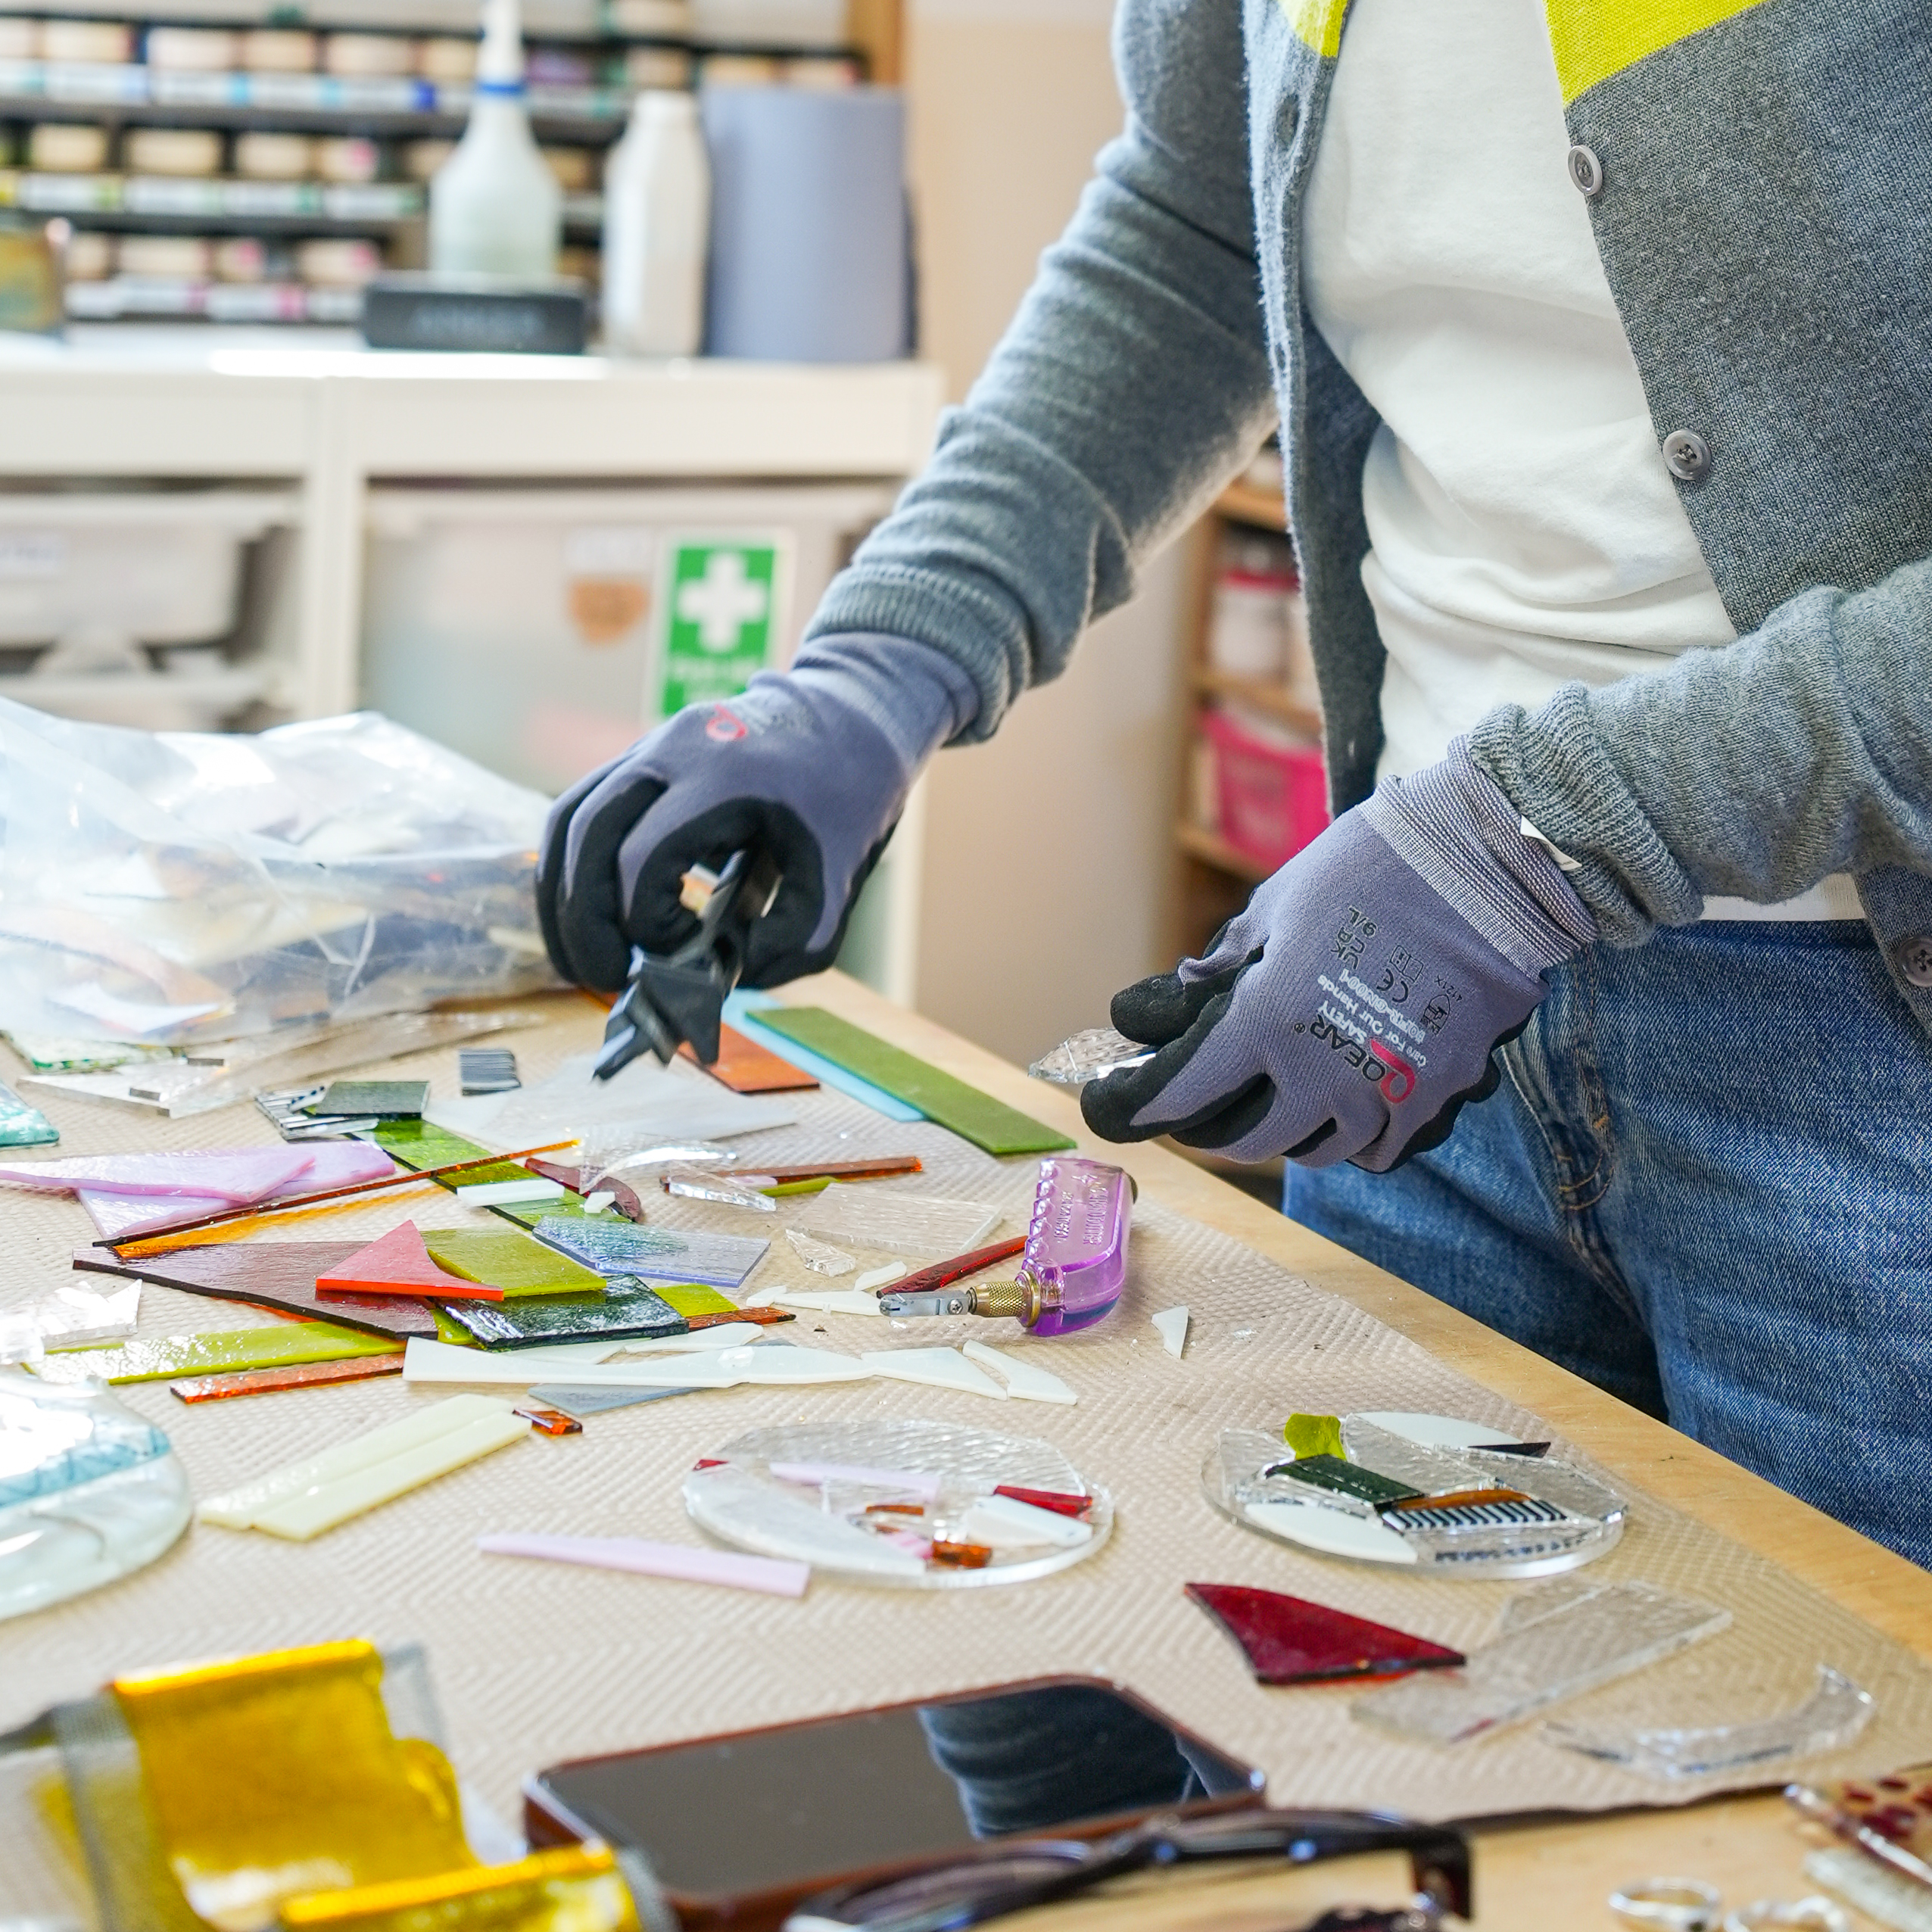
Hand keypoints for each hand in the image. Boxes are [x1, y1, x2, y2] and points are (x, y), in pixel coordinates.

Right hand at [537, 635, 971, 991]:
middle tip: (603, 979)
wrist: (853, 714)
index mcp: (724, 775)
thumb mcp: (838, 884)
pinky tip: (592, 915)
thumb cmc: (850, 797)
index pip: (644, 858)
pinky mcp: (640, 756)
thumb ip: (782, 944)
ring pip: (569, 817)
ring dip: (562, 894)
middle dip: (582, 919)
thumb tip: (712, 986)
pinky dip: (575, 866)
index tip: (676, 956)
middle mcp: (673, 748)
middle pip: (586, 833)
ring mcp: (650, 744)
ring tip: (584, 958)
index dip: (646, 923)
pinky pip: (582, 808)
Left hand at [1081, 744, 1596, 1169]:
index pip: (1180, 1092)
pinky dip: (1349, 1135)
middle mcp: (1321, 1074)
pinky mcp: (1435, 1097)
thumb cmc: (1367, 870)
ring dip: (1280, 1131)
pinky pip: (1377, 1149)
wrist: (1487, 866)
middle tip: (1196, 1098)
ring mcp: (1383, 1094)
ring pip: (1311, 1150)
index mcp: (1267, 1021)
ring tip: (1270, 1094)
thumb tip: (1154, 1011)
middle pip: (1243, 1139)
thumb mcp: (1269, 910)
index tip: (1112, 1103)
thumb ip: (1213, 973)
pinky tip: (1340, 1100)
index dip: (1135, 1104)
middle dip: (1208, 1123)